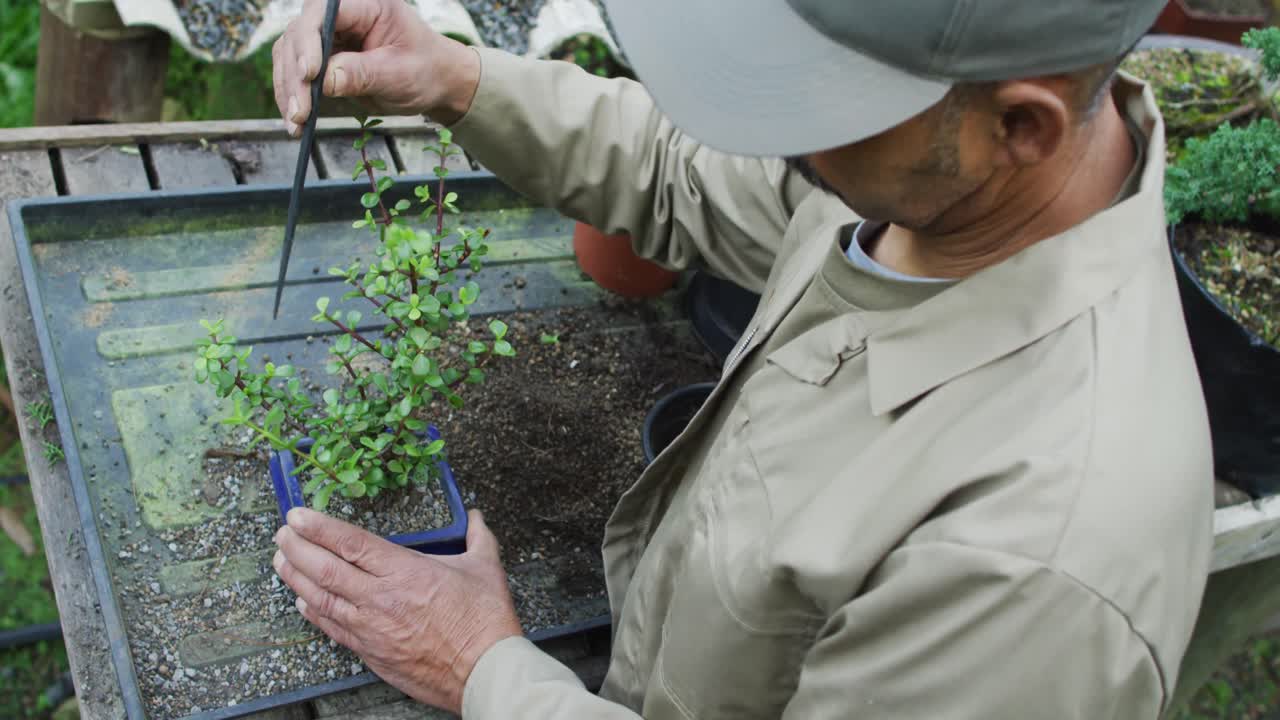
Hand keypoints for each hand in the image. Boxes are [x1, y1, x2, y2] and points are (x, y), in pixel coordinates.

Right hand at [271, 0, 480, 135]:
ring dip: (288, 88)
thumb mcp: (398, 74)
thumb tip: (324, 80)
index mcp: (367, 7)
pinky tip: (296, 122)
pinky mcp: (322, 58)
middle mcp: (342, 16)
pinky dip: (292, 96)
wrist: (435, 83)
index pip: (324, 12)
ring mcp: (329, 37)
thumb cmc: (426, 70)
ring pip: (290, 54)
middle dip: (295, 74)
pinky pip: (295, 73)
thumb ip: (362, 74)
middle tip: (300, 109)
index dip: (310, 40)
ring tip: (296, 122)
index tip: (310, 73)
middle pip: (300, 34)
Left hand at [273, 507, 521, 713]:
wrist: (484, 671)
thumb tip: (475, 517)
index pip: (351, 542)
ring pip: (321, 599)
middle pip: (325, 568)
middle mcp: (381, 598)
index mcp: (405, 571)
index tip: (298, 515)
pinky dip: (313, 612)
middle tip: (281, 533)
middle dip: (297, 548)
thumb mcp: (485, 567)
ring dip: (296, 578)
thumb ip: (477, 536)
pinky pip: (333, 628)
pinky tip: (302, 601)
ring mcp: (371, 628)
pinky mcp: (370, 653)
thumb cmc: (485, 621)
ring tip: (281, 561)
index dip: (319, 527)